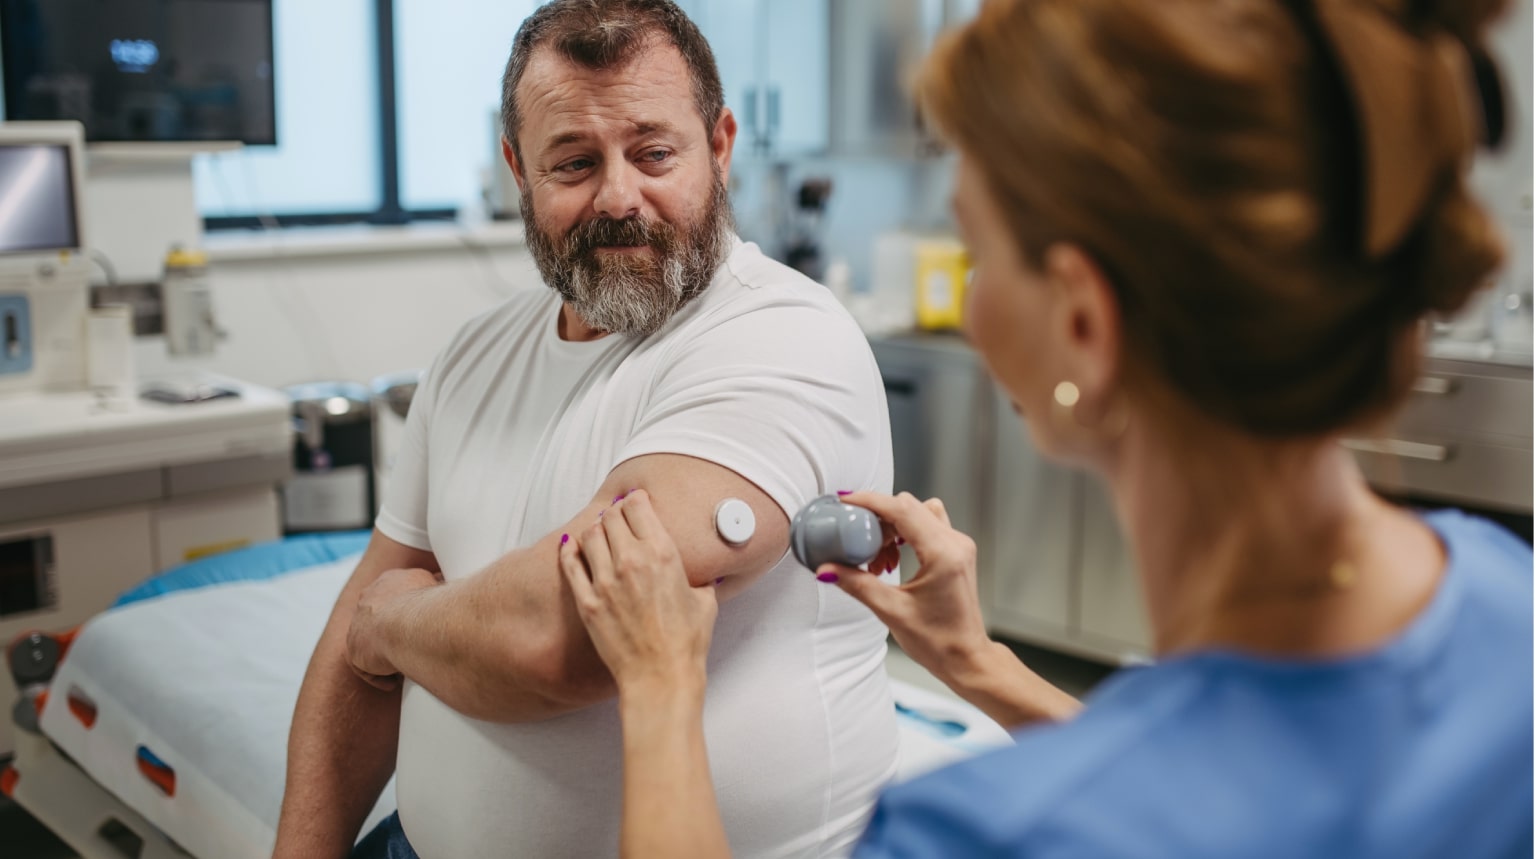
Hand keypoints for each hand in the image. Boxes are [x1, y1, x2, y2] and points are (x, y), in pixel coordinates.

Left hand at [348, 567, 440, 690]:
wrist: (407, 626)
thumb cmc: (428, 606)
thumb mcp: (438, 587)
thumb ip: (437, 588)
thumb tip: (443, 587)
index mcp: (389, 581)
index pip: (394, 596)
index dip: (406, 612)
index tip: (418, 626)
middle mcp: (368, 599)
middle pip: (378, 617)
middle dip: (392, 632)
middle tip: (411, 646)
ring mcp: (357, 625)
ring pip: (370, 642)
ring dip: (385, 655)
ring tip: (403, 666)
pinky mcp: (354, 651)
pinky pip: (364, 667)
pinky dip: (379, 676)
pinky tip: (393, 682)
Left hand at [558, 490, 718, 698]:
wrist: (661, 676)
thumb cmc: (686, 644)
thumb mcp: (705, 601)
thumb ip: (699, 580)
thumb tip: (701, 577)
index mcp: (663, 555)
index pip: (638, 506)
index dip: (635, 499)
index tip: (635, 501)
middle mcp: (632, 562)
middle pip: (611, 516)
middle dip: (615, 512)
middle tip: (618, 516)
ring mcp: (606, 581)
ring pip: (590, 535)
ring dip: (596, 529)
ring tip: (600, 533)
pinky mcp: (588, 602)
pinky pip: (571, 564)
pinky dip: (569, 550)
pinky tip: (572, 546)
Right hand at [820, 492, 992, 686]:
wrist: (966, 658)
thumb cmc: (939, 642)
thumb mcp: (891, 611)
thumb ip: (857, 584)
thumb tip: (827, 569)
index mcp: (942, 554)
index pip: (902, 509)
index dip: (870, 501)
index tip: (846, 500)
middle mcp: (955, 544)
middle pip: (909, 507)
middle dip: (879, 518)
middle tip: (857, 540)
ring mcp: (959, 546)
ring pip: (919, 512)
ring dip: (893, 526)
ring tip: (877, 557)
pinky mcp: (957, 552)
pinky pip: (928, 526)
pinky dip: (905, 534)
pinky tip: (892, 559)